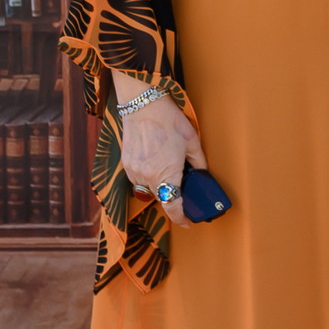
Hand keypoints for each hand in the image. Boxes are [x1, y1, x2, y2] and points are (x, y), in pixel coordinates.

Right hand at [112, 74, 205, 226]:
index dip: (181, 218)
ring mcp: (134, 171)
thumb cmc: (169, 120)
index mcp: (166, 174)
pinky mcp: (126, 164)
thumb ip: (199, 163)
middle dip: (171, 194)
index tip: (187, 223)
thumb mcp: (192, 142)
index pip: (172, 206)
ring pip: (148, 189)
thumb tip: (202, 174)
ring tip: (166, 166)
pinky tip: (155, 161)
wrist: (143, 104)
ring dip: (158, 185)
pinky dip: (148, 176)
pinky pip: (138, 179)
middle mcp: (147, 177)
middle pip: (161, 198)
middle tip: (181, 184)